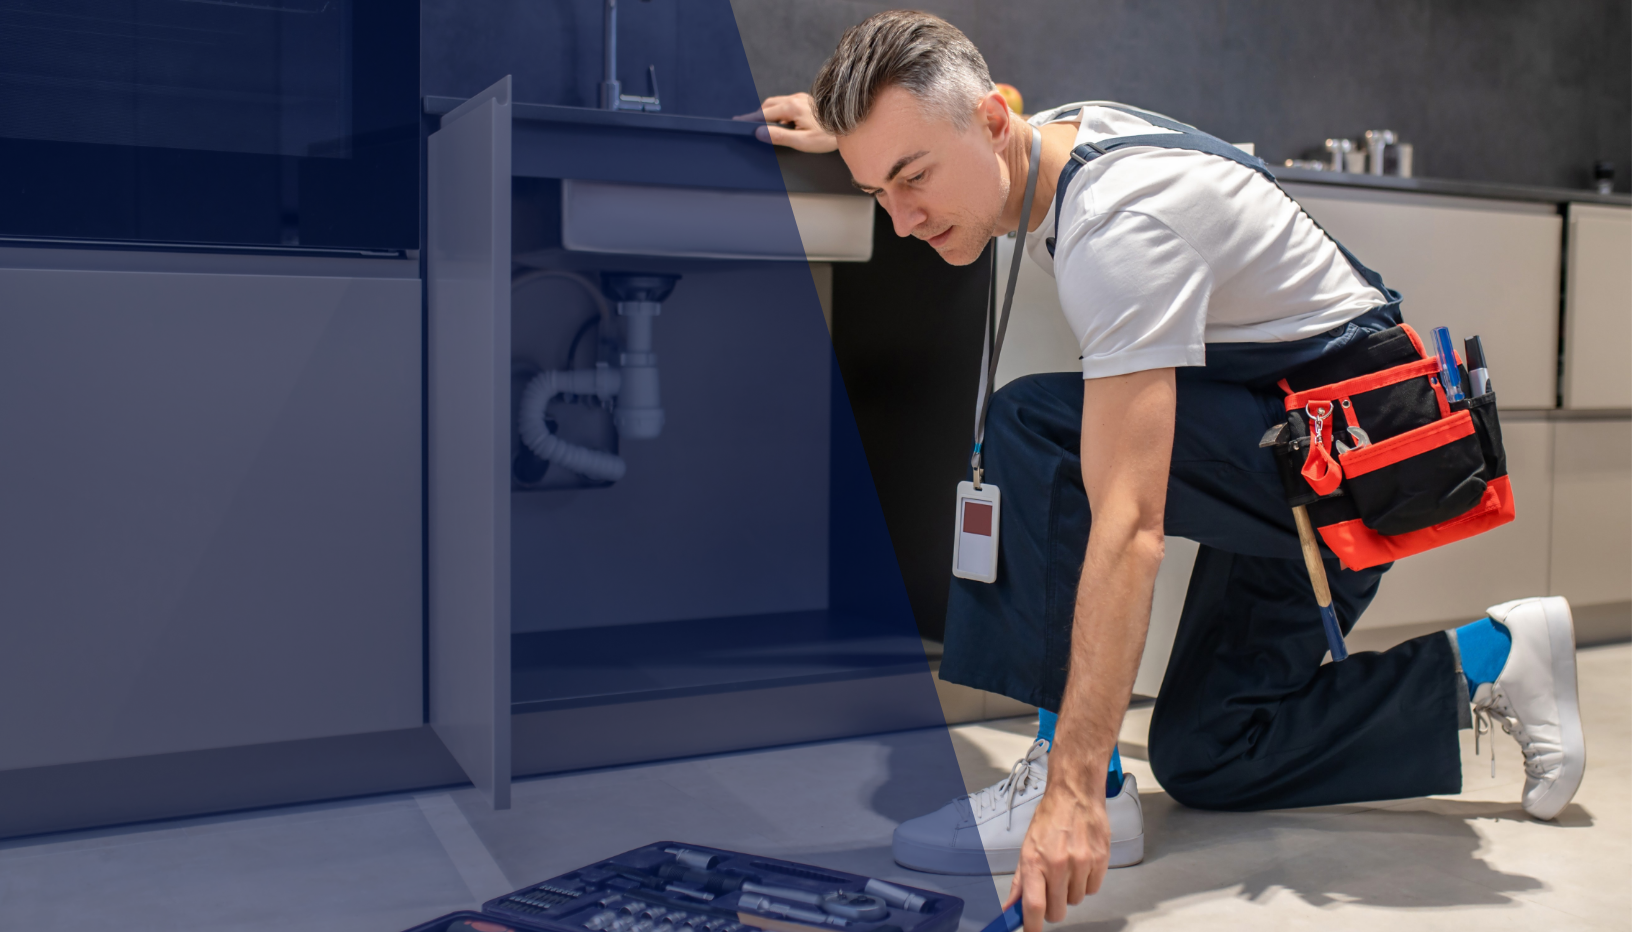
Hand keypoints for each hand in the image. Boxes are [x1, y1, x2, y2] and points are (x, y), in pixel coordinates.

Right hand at [734, 92, 838, 151]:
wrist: (851, 125)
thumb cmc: (828, 136)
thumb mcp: (802, 141)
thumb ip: (779, 136)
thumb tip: (759, 133)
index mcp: (791, 107)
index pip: (763, 114)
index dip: (750, 119)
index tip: (737, 122)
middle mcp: (795, 99)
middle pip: (768, 106)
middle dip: (759, 117)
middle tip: (753, 128)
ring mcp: (801, 98)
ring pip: (777, 104)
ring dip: (771, 114)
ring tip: (772, 129)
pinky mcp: (807, 100)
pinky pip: (787, 104)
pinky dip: (781, 113)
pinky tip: (787, 124)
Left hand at [1004, 779, 1108, 931]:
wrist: (1076, 795)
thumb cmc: (1050, 819)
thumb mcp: (1027, 848)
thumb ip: (1020, 881)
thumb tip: (1011, 907)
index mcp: (1035, 861)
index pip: (1033, 906)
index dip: (1032, 927)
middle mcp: (1058, 864)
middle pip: (1057, 910)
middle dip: (1053, 907)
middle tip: (1051, 890)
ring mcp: (1081, 863)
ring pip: (1076, 901)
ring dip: (1070, 892)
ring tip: (1068, 868)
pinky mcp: (1100, 861)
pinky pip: (1093, 889)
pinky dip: (1087, 882)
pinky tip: (1081, 864)